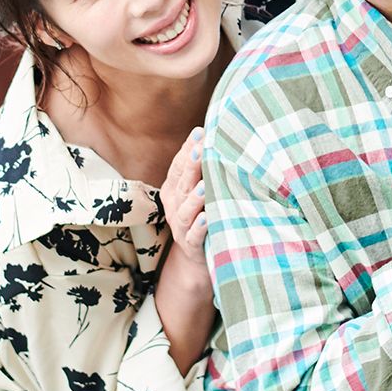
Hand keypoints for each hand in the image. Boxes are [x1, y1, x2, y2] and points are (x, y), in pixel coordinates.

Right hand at [159, 127, 208, 267]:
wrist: (198, 258)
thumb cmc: (203, 214)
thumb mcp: (199, 191)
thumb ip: (203, 169)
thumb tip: (217, 136)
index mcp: (174, 191)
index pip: (178, 167)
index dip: (187, 150)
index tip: (200, 132)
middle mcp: (174, 207)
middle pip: (182, 184)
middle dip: (191, 166)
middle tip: (201, 148)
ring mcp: (181, 227)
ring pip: (185, 211)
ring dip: (194, 198)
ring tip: (205, 186)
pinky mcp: (191, 246)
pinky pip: (194, 236)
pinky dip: (200, 227)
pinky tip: (208, 218)